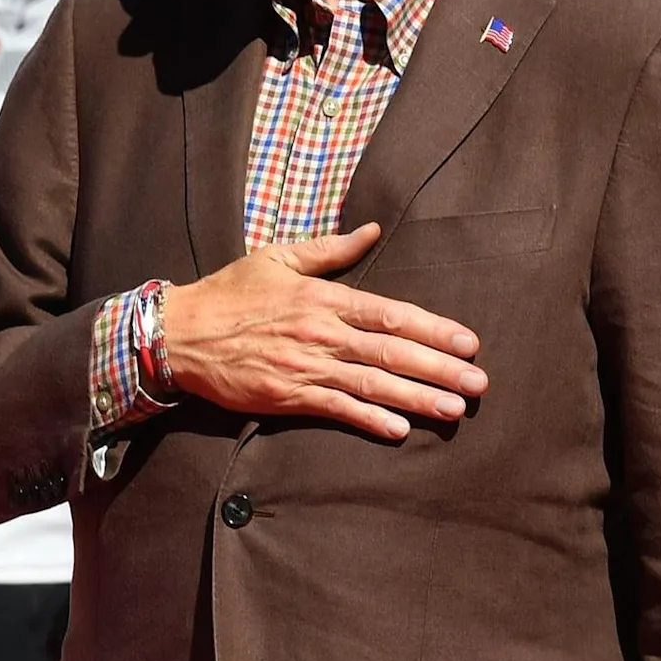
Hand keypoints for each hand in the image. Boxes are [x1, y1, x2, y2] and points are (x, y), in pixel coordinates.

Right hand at [156, 225, 485, 438]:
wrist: (181, 333)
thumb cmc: (230, 293)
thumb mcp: (279, 258)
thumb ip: (330, 249)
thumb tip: (372, 230)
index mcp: (323, 298)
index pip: (391, 313)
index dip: (434, 329)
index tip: (469, 341)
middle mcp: (321, 333)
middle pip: (392, 351)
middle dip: (440, 369)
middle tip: (479, 383)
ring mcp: (305, 367)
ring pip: (373, 383)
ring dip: (417, 398)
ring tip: (454, 409)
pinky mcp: (287, 397)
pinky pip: (336, 410)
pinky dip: (369, 419)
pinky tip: (399, 430)